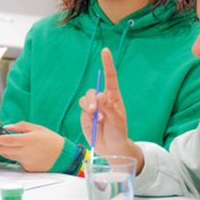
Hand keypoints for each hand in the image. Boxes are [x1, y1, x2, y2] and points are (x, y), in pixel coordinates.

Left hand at [0, 122, 66, 171]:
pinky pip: (15, 161)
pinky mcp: (27, 168)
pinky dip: (10, 156)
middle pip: (3, 149)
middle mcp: (25, 152)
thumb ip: (21, 126)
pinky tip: (7, 151)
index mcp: (28, 140)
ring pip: (7, 156)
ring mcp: (26, 161)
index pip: (6, 140)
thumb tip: (7, 127)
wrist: (64, 156)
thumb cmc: (52, 141)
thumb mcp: (38, 128)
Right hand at [79, 48, 141, 165]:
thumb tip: (100, 95)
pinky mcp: (85, 115)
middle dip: (92, 99)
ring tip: (96, 118)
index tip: (105, 51)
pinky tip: (94, 122)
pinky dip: (86, 114)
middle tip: (95, 110)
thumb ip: (109, 107)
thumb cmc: (118, 132)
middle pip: (93, 90)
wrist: (111, 147)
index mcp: (113, 97)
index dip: (107, 63)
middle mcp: (102, 99)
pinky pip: (81, 109)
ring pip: (85, 98)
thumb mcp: (118, 120)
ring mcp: (93, 107)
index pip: (110, 77)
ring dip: (88, 106)